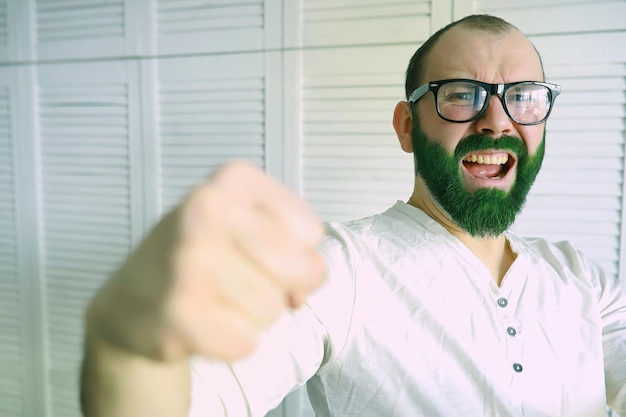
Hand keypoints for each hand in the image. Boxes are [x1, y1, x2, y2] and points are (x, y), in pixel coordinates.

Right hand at [86, 161, 325, 361]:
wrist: (132, 299)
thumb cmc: (203, 258)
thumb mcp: (255, 230)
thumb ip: (299, 246)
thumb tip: (309, 277)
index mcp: (234, 180)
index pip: (310, 231)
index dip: (297, 253)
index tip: (259, 252)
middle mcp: (206, 208)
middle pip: (299, 269)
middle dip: (280, 287)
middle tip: (238, 281)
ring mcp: (187, 260)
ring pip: (273, 310)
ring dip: (252, 316)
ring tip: (215, 299)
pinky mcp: (177, 311)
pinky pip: (247, 342)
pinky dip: (231, 341)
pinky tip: (201, 322)